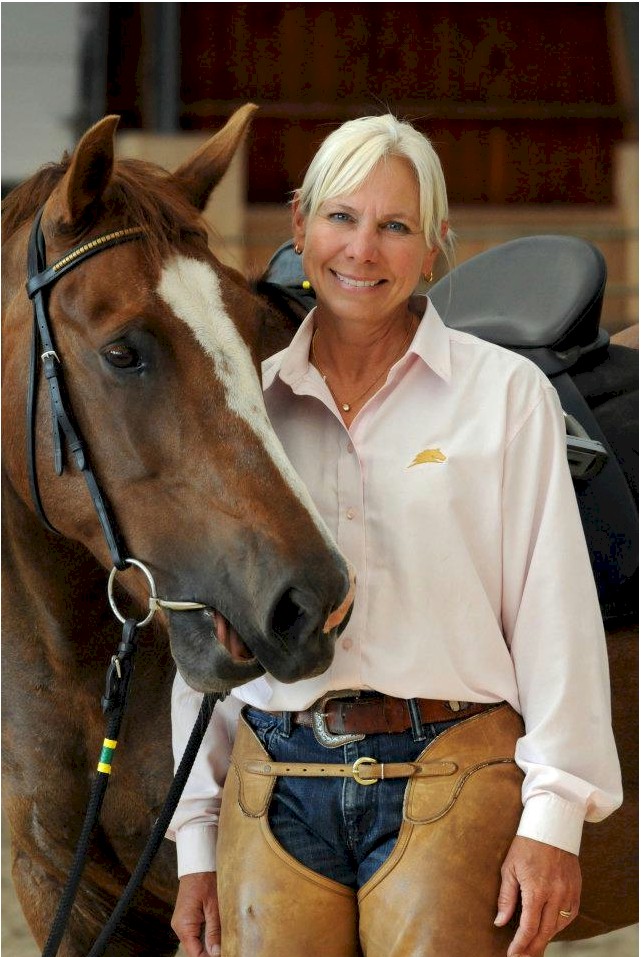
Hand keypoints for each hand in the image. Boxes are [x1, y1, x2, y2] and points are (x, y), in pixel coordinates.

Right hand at [171, 871, 220, 956]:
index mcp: (184, 925)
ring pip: (195, 942)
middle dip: (210, 952)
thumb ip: (214, 931)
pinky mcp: (186, 918)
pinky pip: (195, 934)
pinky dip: (205, 936)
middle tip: (226, 950)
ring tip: (224, 944)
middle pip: (195, 950)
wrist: (197, 865)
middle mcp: (179, 927)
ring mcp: (181, 923)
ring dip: (208, 944)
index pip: (195, 953)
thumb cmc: (205, 881)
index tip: (224, 955)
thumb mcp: (214, 907)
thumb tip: (216, 953)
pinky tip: (216, 934)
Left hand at [495, 836, 580, 956]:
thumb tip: (501, 921)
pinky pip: (569, 916)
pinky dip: (558, 926)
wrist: (552, 826)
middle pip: (545, 932)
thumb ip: (506, 897)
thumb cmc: (526, 845)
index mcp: (537, 889)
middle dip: (533, 948)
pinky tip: (548, 929)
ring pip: (558, 926)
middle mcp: (556, 894)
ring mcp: (569, 893)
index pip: (529, 926)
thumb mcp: (509, 868)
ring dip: (545, 938)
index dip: (520, 944)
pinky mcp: (576, 890)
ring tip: (533, 947)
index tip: (513, 954)